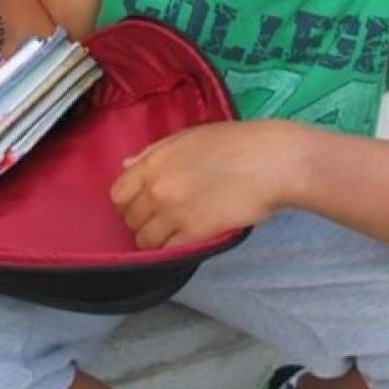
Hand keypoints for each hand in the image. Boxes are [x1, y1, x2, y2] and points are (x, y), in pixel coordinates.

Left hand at [108, 121, 276, 248]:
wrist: (270, 160)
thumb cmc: (233, 142)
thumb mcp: (187, 137)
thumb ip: (153, 152)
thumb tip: (127, 165)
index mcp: (153, 162)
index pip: (118, 193)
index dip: (127, 202)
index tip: (141, 203)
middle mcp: (157, 189)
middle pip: (130, 219)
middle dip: (141, 220)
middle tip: (161, 217)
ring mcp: (175, 212)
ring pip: (145, 240)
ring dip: (155, 238)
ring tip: (173, 230)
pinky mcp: (196, 233)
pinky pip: (168, 251)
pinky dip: (173, 248)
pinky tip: (186, 238)